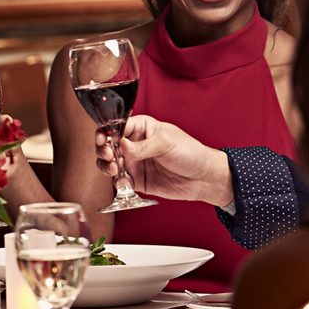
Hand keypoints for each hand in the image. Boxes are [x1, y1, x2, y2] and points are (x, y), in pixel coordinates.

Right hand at [96, 115, 232, 206]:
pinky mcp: (136, 180)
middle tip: (109, 155)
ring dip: (106, 166)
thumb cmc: (190, 153)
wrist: (204, 178)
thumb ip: (142, 145)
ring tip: (113, 169)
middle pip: (109, 145)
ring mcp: (134, 162)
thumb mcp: (167, 143)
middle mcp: (135, 144)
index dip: (107, 132)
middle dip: (104, 149)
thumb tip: (121, 145)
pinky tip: (124, 182)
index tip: (104, 139)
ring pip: (110, 163)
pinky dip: (117, 182)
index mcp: (142, 128)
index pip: (118, 126)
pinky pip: (119, 180)